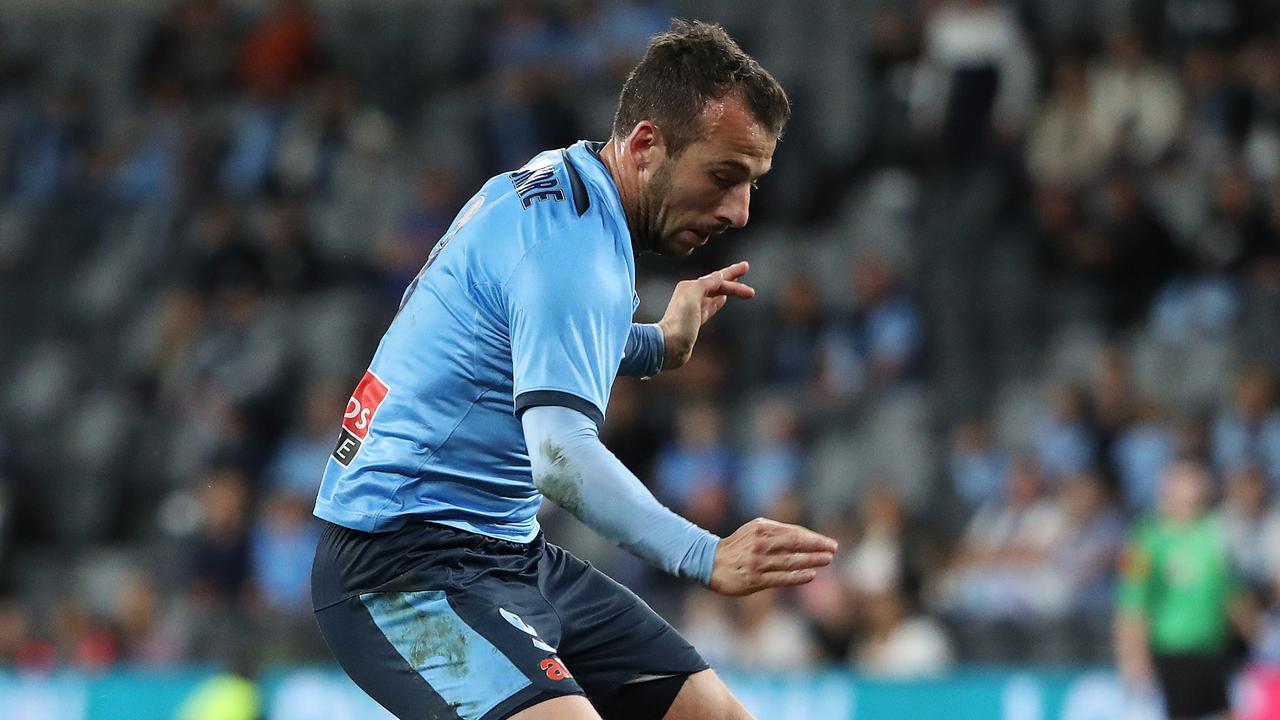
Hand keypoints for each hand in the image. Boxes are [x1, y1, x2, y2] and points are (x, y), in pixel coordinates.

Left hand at [657, 261, 754, 370]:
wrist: (669, 346)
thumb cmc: (679, 324)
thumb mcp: (691, 298)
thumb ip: (705, 284)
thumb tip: (719, 277)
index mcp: (689, 287)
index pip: (716, 278)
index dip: (732, 273)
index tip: (746, 267)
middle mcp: (690, 295)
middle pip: (716, 284)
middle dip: (732, 278)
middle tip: (745, 268)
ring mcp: (693, 308)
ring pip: (714, 294)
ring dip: (727, 289)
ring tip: (738, 284)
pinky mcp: (695, 321)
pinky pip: (710, 306)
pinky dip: (718, 301)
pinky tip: (723, 299)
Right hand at [708, 517, 837, 595]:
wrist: (709, 562)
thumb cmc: (737, 547)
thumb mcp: (754, 531)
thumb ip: (776, 532)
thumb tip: (804, 538)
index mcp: (760, 528)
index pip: (793, 532)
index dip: (813, 538)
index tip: (829, 543)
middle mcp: (759, 543)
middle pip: (794, 544)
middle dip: (816, 547)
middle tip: (833, 549)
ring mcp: (757, 562)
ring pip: (790, 561)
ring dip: (811, 560)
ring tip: (827, 560)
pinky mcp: (754, 579)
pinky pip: (780, 578)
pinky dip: (797, 576)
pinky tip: (810, 575)